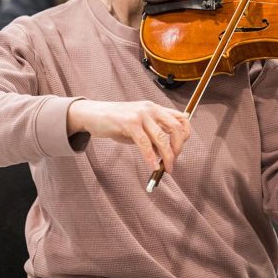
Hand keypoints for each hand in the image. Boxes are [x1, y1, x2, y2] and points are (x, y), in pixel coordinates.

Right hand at [67, 100, 190, 172]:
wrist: (92, 114)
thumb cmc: (116, 122)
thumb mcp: (139, 126)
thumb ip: (152, 136)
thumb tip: (166, 154)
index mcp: (155, 108)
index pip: (181, 118)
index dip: (185, 135)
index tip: (179, 150)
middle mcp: (151, 109)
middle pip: (176, 128)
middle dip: (178, 148)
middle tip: (173, 162)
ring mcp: (140, 115)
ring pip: (162, 137)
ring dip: (167, 156)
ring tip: (166, 169)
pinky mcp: (129, 123)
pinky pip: (144, 143)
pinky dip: (150, 157)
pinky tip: (152, 166)